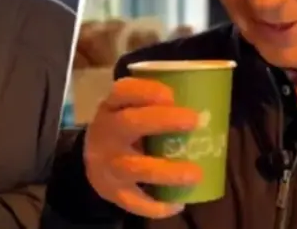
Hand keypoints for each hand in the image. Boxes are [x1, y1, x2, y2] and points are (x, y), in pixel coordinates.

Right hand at [84, 77, 201, 218]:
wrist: (91, 162)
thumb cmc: (123, 129)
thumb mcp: (127, 109)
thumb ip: (154, 106)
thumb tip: (206, 107)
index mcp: (112, 107)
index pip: (122, 91)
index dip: (146, 91)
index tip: (171, 94)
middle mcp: (107, 133)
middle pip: (130, 124)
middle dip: (162, 121)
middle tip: (193, 120)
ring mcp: (109, 164)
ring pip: (137, 168)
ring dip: (168, 171)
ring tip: (195, 174)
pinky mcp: (114, 192)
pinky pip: (135, 201)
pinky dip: (157, 206)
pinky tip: (178, 203)